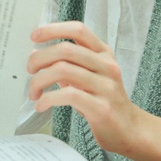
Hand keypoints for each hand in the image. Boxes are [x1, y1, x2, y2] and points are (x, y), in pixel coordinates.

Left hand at [27, 21, 145, 156]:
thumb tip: (35, 54)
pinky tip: (41, 104)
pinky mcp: (102, 107)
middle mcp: (106, 65)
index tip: (34, 36)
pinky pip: (68, 95)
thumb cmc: (104, 101)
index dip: (53, 29)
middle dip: (39, 58)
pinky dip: (48, 98)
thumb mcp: (89, 76)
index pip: (78, 30)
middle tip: (29, 70)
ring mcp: (106, 86)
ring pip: (63, 70)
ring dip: (39, 80)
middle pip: (65, 50)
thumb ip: (67, 64)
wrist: (130, 130)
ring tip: (33, 92)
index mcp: (103, 53)